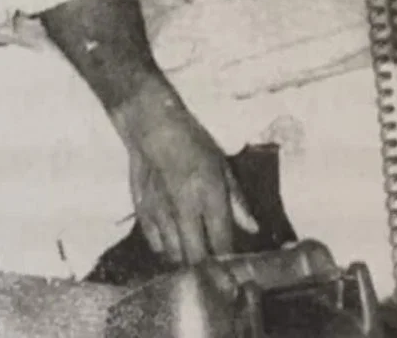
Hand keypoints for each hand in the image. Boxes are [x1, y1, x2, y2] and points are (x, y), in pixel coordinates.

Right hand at [116, 86, 257, 264]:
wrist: (152, 127)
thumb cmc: (192, 142)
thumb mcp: (222, 164)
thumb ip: (237, 200)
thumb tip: (253, 228)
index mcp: (208, 194)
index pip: (222, 242)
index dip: (229, 261)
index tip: (234, 265)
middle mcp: (184, 209)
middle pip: (196, 258)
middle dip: (207, 268)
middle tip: (214, 266)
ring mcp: (160, 213)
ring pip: (175, 256)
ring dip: (187, 259)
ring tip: (195, 253)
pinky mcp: (142, 212)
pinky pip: (156, 245)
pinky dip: (167, 249)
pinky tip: (175, 241)